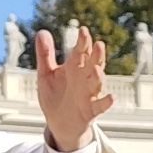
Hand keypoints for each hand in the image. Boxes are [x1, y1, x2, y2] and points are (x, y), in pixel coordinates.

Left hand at [33, 21, 113, 152]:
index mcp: (74, 67)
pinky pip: (100, 106)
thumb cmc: (54, 95)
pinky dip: (106, 102)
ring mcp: (89, 94)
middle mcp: (84, 79)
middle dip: (96, 55)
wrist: (58, 123)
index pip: (80, 51)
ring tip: (97, 68)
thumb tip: (41, 32)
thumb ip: (45, 54)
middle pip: (93, 64)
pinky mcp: (90, 111)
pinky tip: (111, 97)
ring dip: (99, 76)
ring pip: (97, 83)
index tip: (83, 30)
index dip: (82, 41)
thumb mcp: (46, 74)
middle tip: (98, 44)